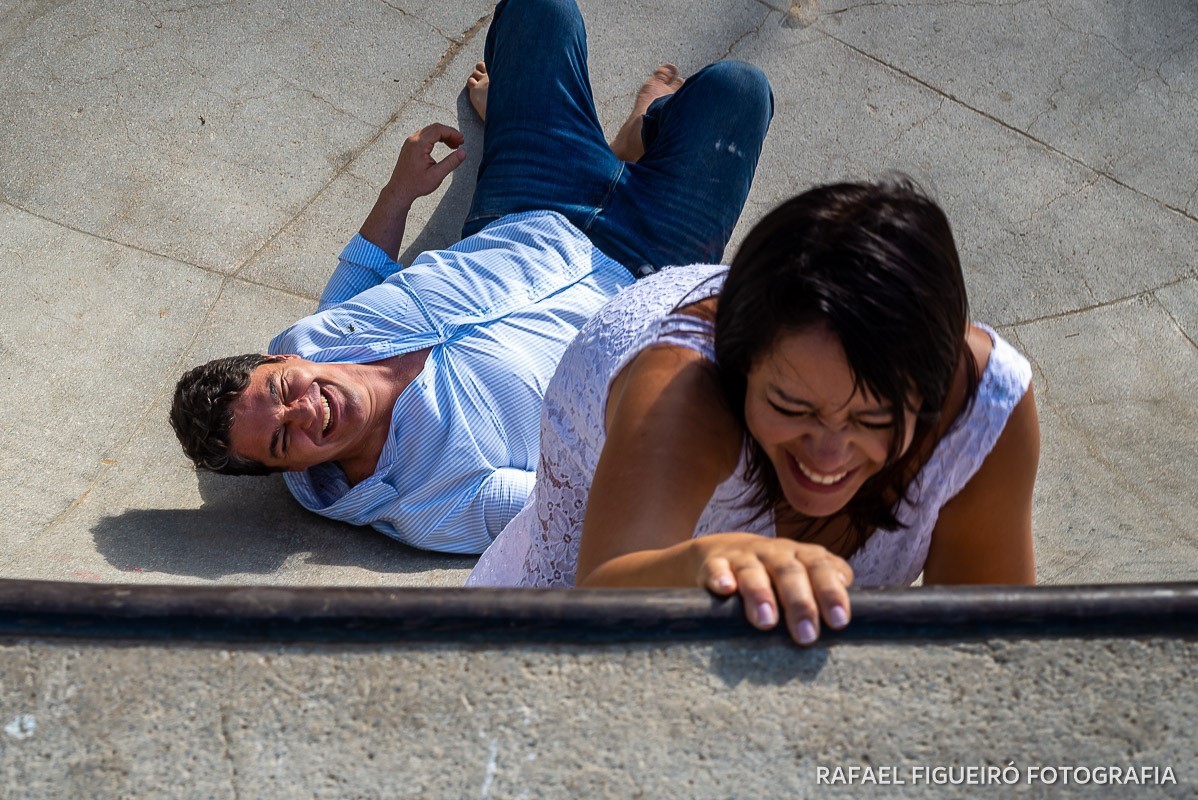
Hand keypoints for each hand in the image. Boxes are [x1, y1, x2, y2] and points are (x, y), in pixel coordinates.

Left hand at [386, 123, 467, 206]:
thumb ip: (451, 162)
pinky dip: (435, 138)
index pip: (438, 130)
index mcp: (419, 145)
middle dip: (449, 133)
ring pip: (429, 131)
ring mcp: (410, 142)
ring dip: (443, 135)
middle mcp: (413, 140)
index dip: (452, 133)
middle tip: (460, 142)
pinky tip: (442, 146)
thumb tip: (463, 153)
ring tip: (453, 145)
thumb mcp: (437, 175)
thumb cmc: (415, 184)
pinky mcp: (409, 146)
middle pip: (434, 128)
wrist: (399, 190)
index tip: (461, 140)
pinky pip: (424, 136)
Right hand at [696, 533, 852, 644]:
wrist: (722, 552)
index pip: (821, 568)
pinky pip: (717, 568)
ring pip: (754, 571)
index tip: (839, 621)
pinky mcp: (715, 564)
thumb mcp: (804, 575)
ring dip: (761, 594)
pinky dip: (721, 578)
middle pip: (790, 571)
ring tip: (767, 622)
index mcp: (802, 556)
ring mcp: (744, 557)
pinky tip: (726, 590)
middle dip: (800, 603)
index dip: (831, 592)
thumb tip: (853, 612)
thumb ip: (829, 586)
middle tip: (807, 635)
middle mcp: (775, 553)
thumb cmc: (774, 575)